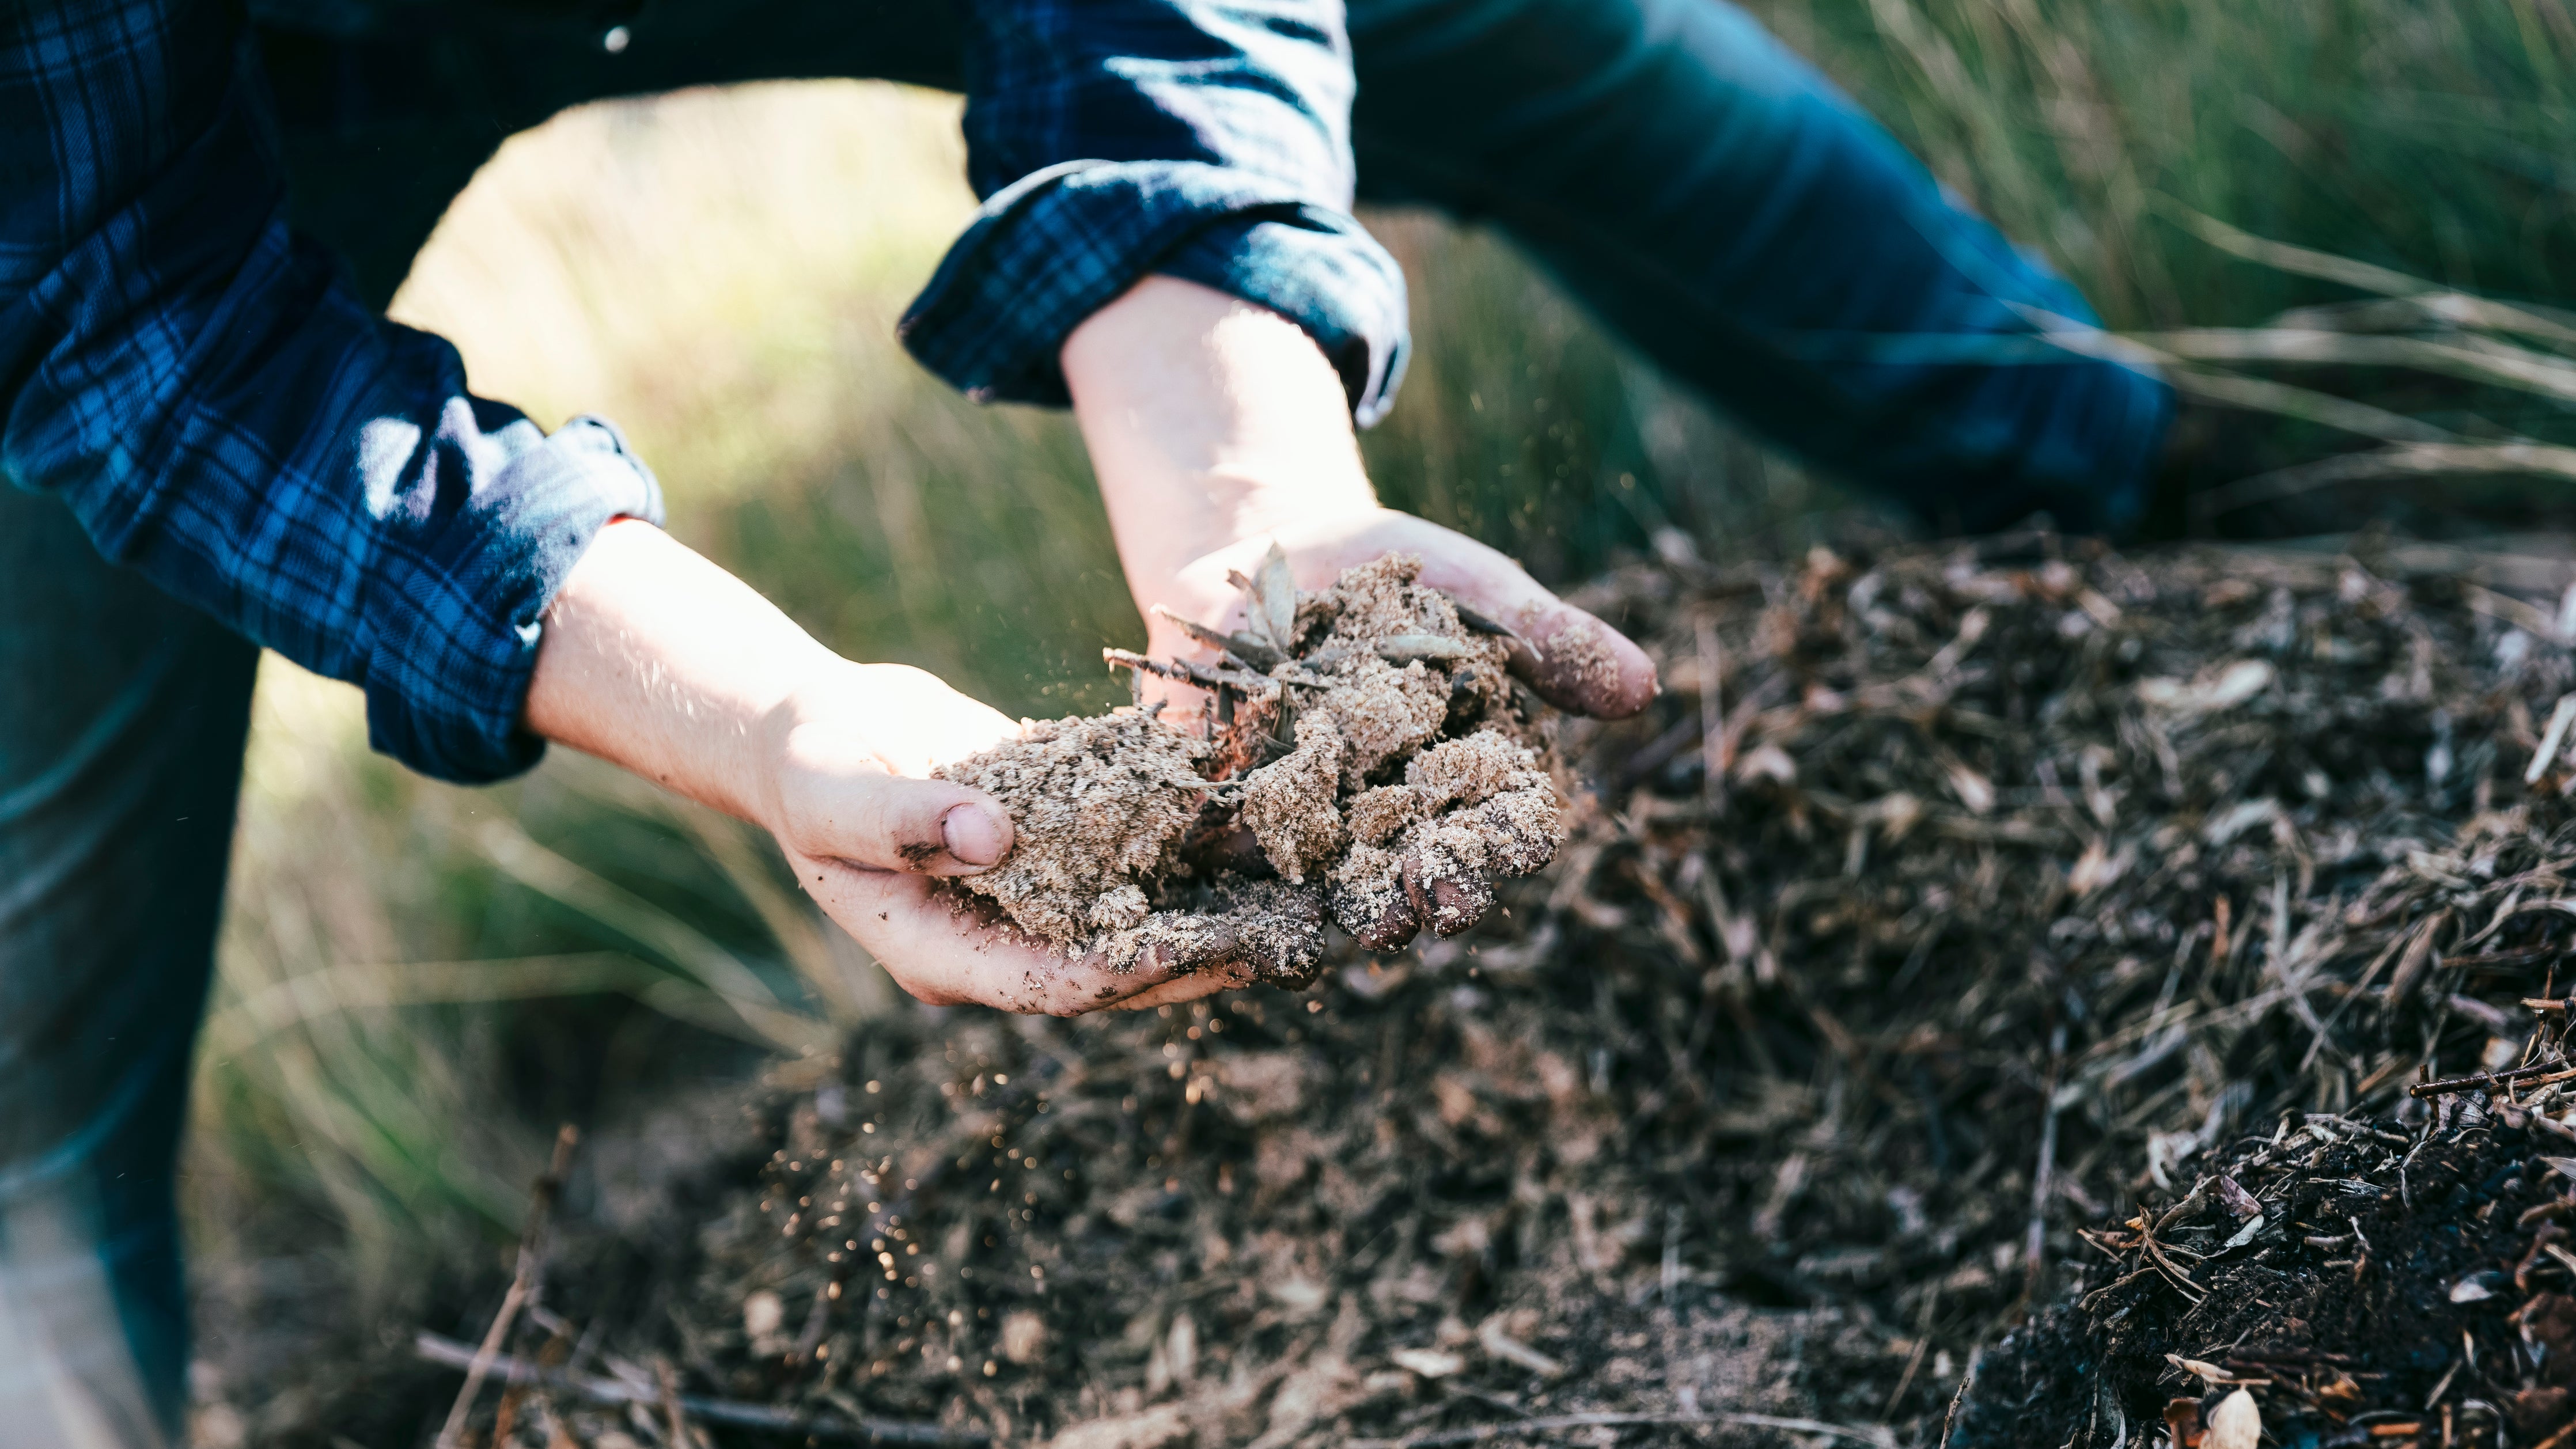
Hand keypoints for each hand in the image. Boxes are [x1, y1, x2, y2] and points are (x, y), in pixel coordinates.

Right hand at [529, 521, 1238, 1015]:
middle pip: (1113, 964)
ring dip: (1211, 908)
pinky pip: (1130, 860)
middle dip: (1197, 954)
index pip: (1051, 981)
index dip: (1128, 967)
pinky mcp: (1053, 850)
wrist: (811, 729)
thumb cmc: (808, 763)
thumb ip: (904, 816)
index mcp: (940, 955)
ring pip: (1134, 918)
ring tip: (1297, 894)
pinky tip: (1257, 824)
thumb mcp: (836, 787)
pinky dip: (1188, 848)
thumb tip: (993, 836)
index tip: (1202, 947)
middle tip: (1285, 937)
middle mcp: (996, 941)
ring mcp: (1027, 901)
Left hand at [1065, 279, 1656, 978]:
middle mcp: (1383, 825)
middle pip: (1397, 882)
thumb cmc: (1387, 568)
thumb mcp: (1472, 585)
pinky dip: (1201, 886)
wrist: (1257, 543)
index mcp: (1457, 784)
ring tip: (1290, 936)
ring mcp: (1298, 829)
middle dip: (1394, 904)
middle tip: (1391, 921)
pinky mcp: (1215, 817)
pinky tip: (1183, 909)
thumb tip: (1643, 687)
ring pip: (1306, 890)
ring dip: (1300, 918)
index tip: (1466, 879)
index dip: (1479, 864)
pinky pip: (1211, 863)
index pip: (1483, 841)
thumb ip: (1546, 639)